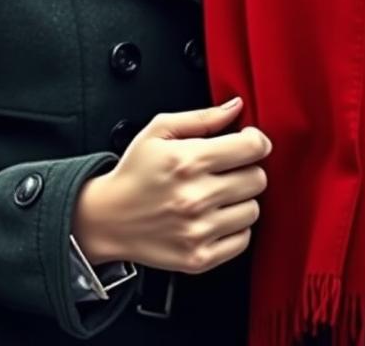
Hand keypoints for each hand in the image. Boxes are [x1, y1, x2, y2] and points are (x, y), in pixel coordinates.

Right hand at [72, 97, 271, 274]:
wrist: (108, 218)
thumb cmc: (134, 172)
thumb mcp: (159, 130)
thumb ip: (202, 117)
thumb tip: (235, 107)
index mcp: (187, 160)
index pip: (251, 147)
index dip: (256, 140)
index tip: (249, 142)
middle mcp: (195, 197)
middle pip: (257, 179)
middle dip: (247, 169)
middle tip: (228, 169)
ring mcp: (198, 230)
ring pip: (253, 209)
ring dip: (241, 200)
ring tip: (218, 194)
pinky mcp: (199, 258)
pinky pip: (243, 240)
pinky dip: (234, 228)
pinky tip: (215, 217)